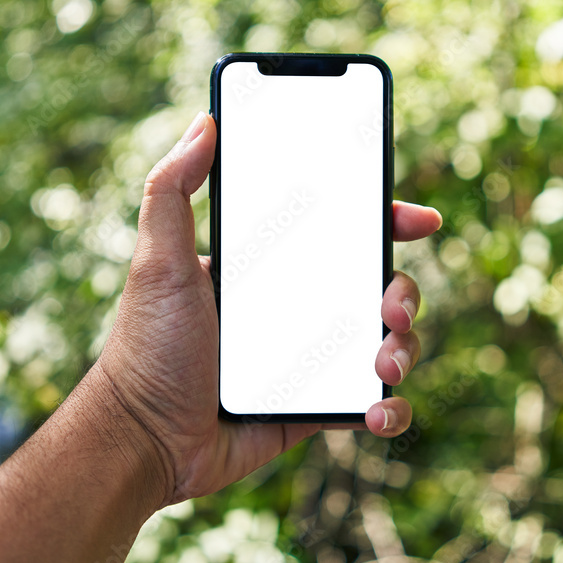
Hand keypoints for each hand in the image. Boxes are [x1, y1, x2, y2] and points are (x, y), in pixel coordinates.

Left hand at [97, 111, 441, 507]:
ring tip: (384, 364)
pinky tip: (374, 412)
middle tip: (391, 307)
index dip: (385, 221)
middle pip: (378, 286)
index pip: (340, 232)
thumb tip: (203, 122)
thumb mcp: (157, 261)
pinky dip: (389, 408)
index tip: (418, 219)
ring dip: (404, 349)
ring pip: (387, 343)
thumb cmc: (147, 348)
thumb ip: (172, 191)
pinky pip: (372, 403)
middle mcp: (299, 307)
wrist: (144, 440)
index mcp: (271, 268)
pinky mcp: (316, 407)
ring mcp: (312, 359)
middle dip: (405, 292)